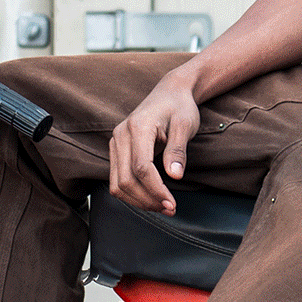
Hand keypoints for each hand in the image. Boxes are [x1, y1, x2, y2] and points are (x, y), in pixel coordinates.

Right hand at [109, 73, 202, 213]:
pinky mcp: (117, 151)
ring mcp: (115, 143)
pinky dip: (132, 194)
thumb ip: (178, 150)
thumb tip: (175, 176)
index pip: (141, 167)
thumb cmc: (179, 107)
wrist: (170, 93)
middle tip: (170, 209)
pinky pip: (117, 179)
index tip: (171, 204)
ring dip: (138, 201)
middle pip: (125, 180)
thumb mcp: (185, 125)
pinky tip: (150, 198)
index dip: (155, 190)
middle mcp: (121, 135)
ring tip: (162, 206)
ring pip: (117, 184)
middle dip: (147, 200)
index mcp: (137, 127)